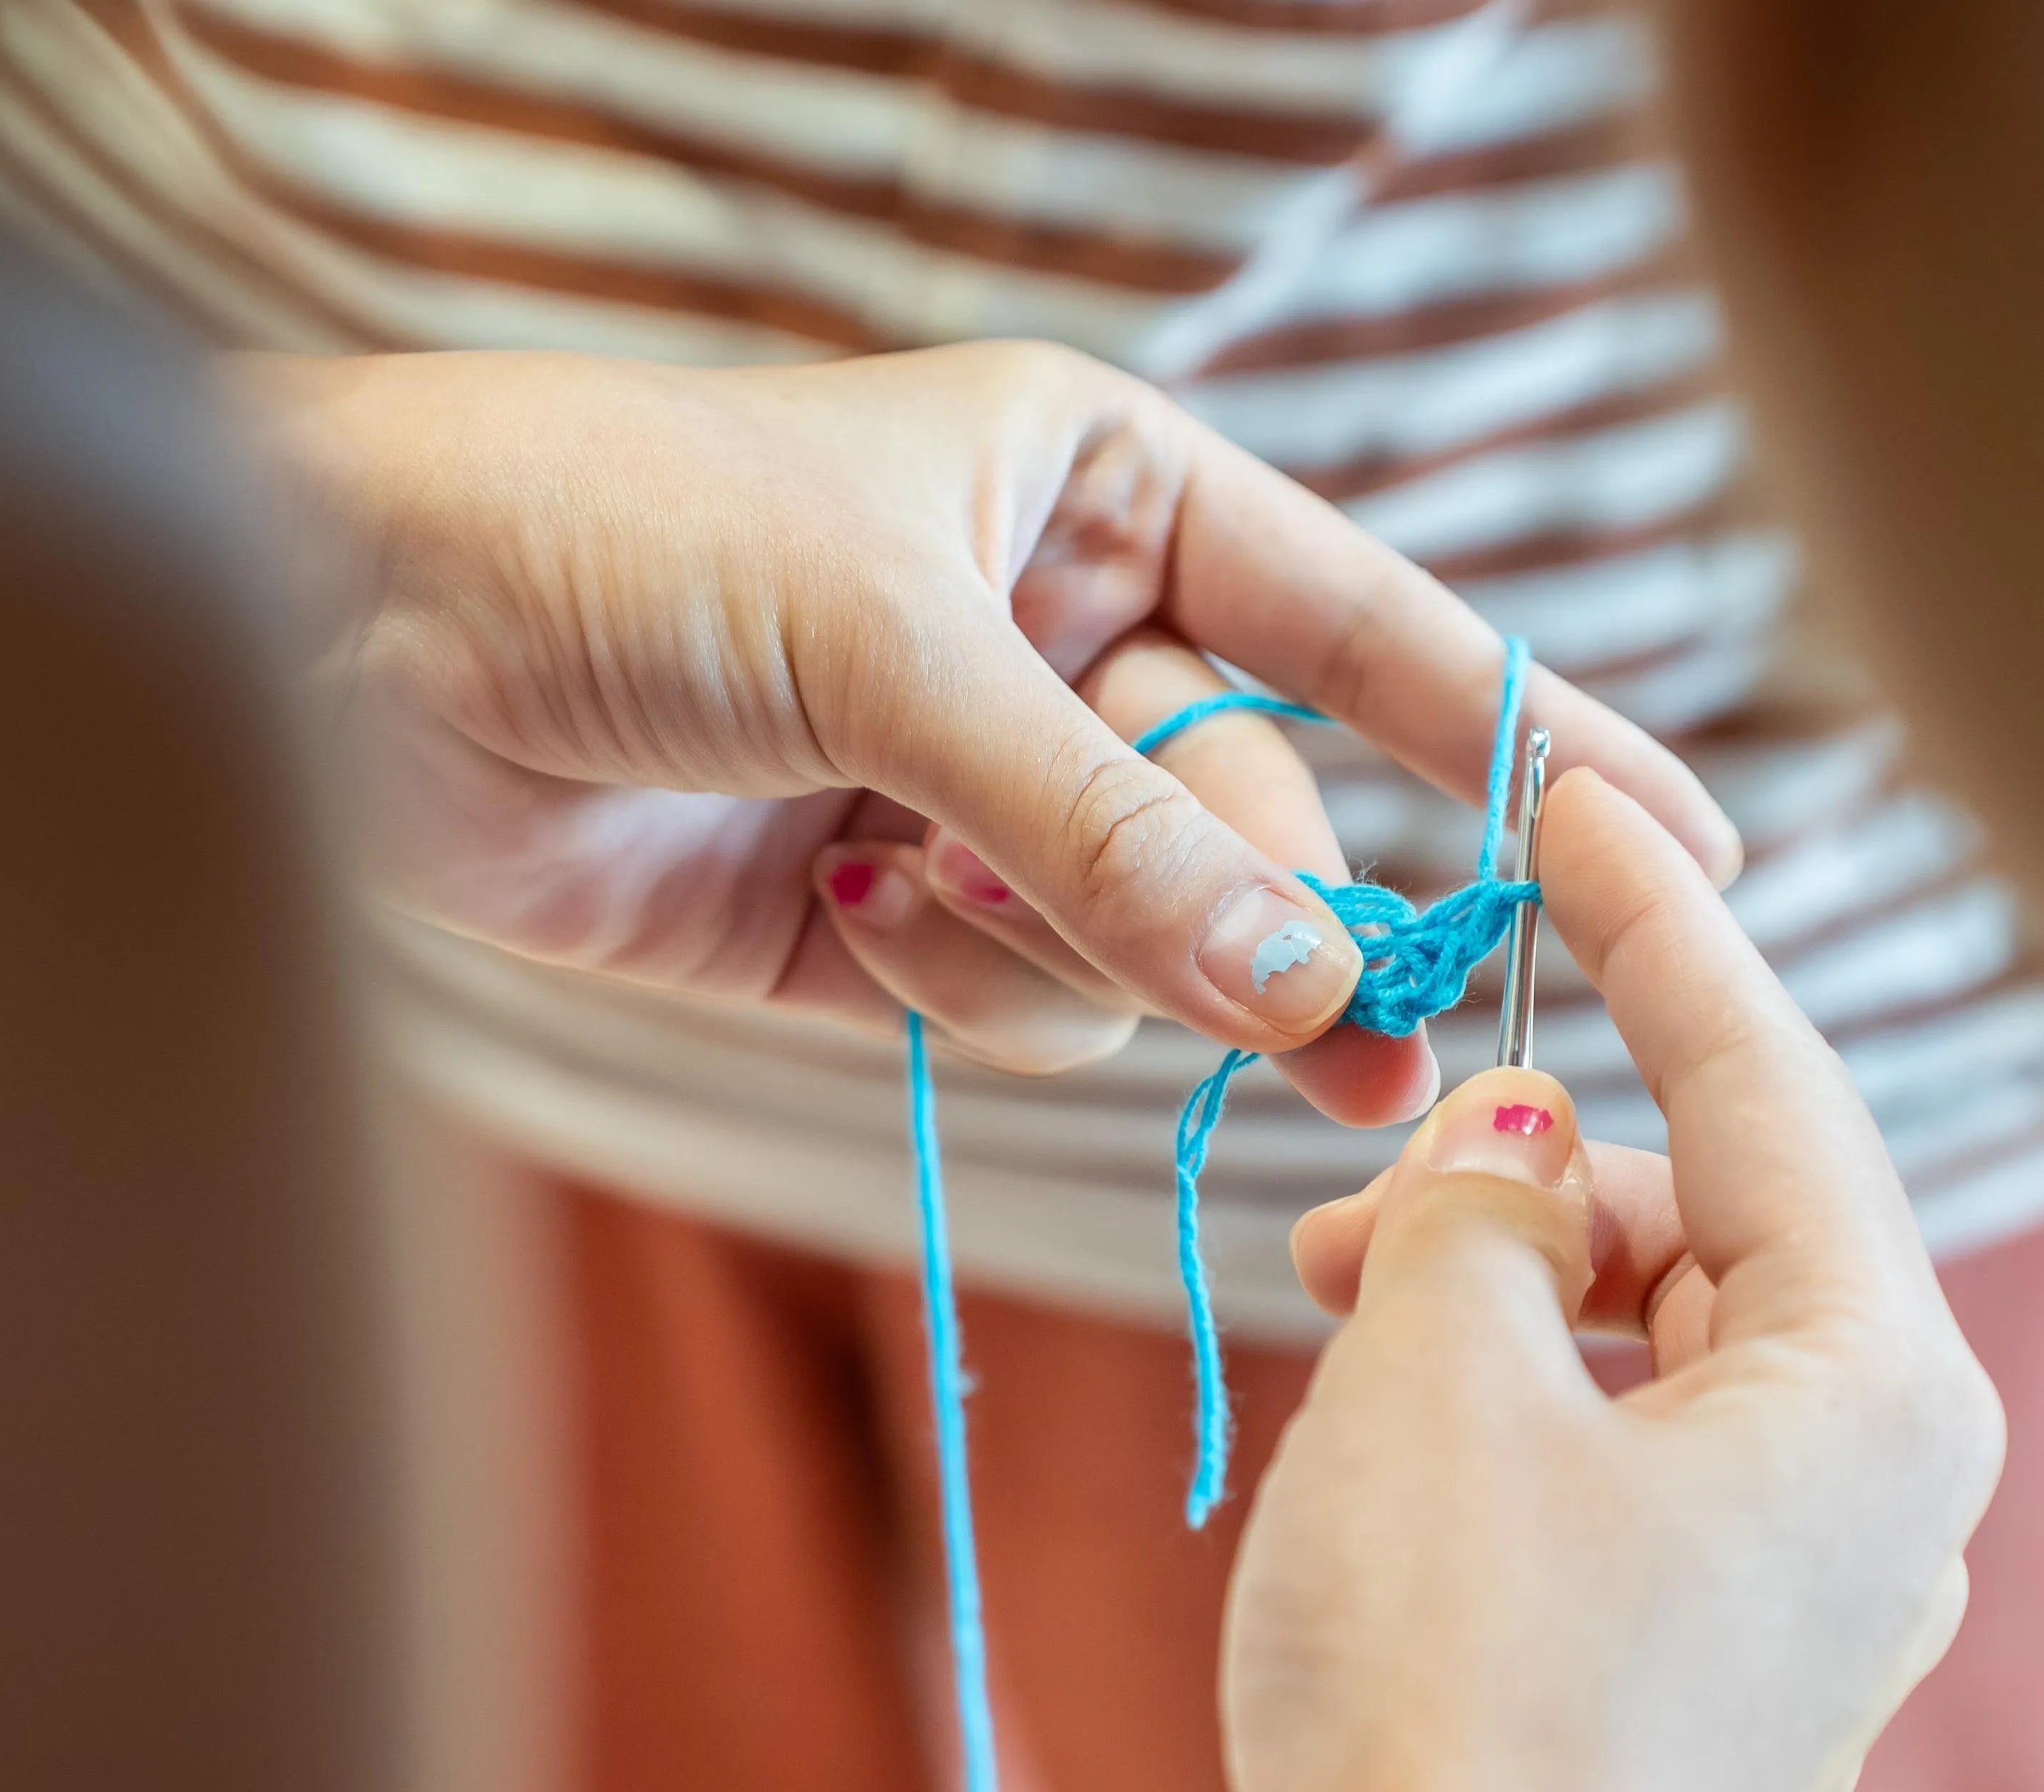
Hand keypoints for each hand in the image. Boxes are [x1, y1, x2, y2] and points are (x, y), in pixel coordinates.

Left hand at [238, 343, 1736, 1123]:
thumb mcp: (890, 645)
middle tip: (1361, 1042)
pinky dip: (964, 993)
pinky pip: (1025, 1010)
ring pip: (1152, 940)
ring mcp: (975, 798)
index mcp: (1096, 496)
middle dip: (1274, 915)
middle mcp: (1057, 646)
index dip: (1524, 733)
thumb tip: (1314, 986)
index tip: (1692, 841)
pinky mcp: (880, 933)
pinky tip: (839, 916)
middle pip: (1266, 821)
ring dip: (1071, 949)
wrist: (351, 641)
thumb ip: (1106, 828)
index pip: (1362, 622)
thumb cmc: (614, 534)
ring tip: (910, 889)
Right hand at [1221, 771, 2004, 1791]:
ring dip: (1504, 1286)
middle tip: (1356, 1189)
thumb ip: (1488, 1207)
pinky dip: (1515, 1394)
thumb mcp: (1443, 1375)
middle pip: (1716, 1219)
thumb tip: (1521, 1139)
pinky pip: (1630, 1452)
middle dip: (1536, 1169)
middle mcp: (1887, 1487)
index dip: (1653, 929)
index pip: (1773, 1084)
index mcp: (1880, 1388)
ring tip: (1343, 1302)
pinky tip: (1397, 1419)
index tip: (1567, 796)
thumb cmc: (1450, 1688)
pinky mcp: (1710, 1662)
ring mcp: (1805, 1590)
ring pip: (1658, 1340)